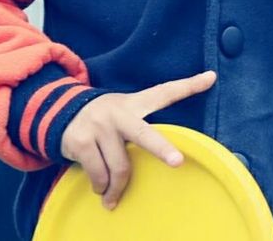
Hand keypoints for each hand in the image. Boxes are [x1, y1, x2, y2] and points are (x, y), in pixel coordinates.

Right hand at [60, 70, 216, 209]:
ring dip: (118, 187)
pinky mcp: (80, 142)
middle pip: (145, 135)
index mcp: (135, 103)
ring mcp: (99, 127)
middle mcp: (119, 112)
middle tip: (177, 162)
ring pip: (120, 166)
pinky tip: (101, 190)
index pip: (165, 92)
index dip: (189, 85)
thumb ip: (144, 123)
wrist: (60, 112)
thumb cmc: (106, 119)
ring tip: (114, 196)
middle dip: (162, 149)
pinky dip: (101, 187)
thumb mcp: (126, 111)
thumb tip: (169, 149)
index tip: (211, 77)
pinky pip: (98, 174)